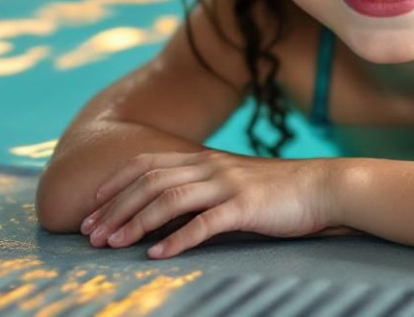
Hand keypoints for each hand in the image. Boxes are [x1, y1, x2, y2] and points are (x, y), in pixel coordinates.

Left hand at [78, 150, 344, 257]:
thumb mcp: (232, 183)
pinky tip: (157, 254)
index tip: (91, 208)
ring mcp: (227, 184)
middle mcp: (210, 167)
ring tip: (112, 244)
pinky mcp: (245, 206)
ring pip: (168, 200)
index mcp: (204, 159)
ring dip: (135, 222)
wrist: (323, 188)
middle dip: (114, 208)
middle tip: (90, 234)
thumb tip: (163, 214)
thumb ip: (201, 191)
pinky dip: (176, 239)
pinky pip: (204, 223)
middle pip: (149, 182)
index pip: (147, 164)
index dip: (115, 184)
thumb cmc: (277, 192)